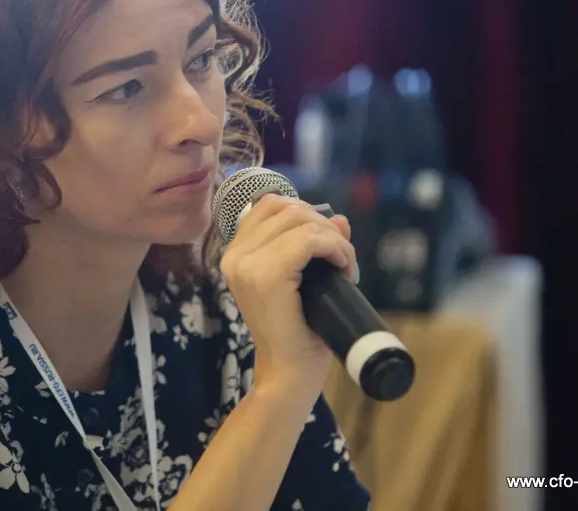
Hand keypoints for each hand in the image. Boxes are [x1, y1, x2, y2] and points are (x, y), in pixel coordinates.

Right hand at [219, 194, 355, 396]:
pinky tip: (343, 267)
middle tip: (341, 258)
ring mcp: (247, 265)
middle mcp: (234, 254)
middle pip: (289, 208)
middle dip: (324, 226)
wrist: (288, 373)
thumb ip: (316, 245)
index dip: (306, 214)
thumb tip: (340, 219)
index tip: (326, 243)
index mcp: (235, 253)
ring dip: (332, 238)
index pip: (271, 204)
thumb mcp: (303, 278)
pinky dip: (334, 247)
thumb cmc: (297, 330)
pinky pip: (308, 240)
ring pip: (300, 220)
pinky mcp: (267, 276)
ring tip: (343, 264)